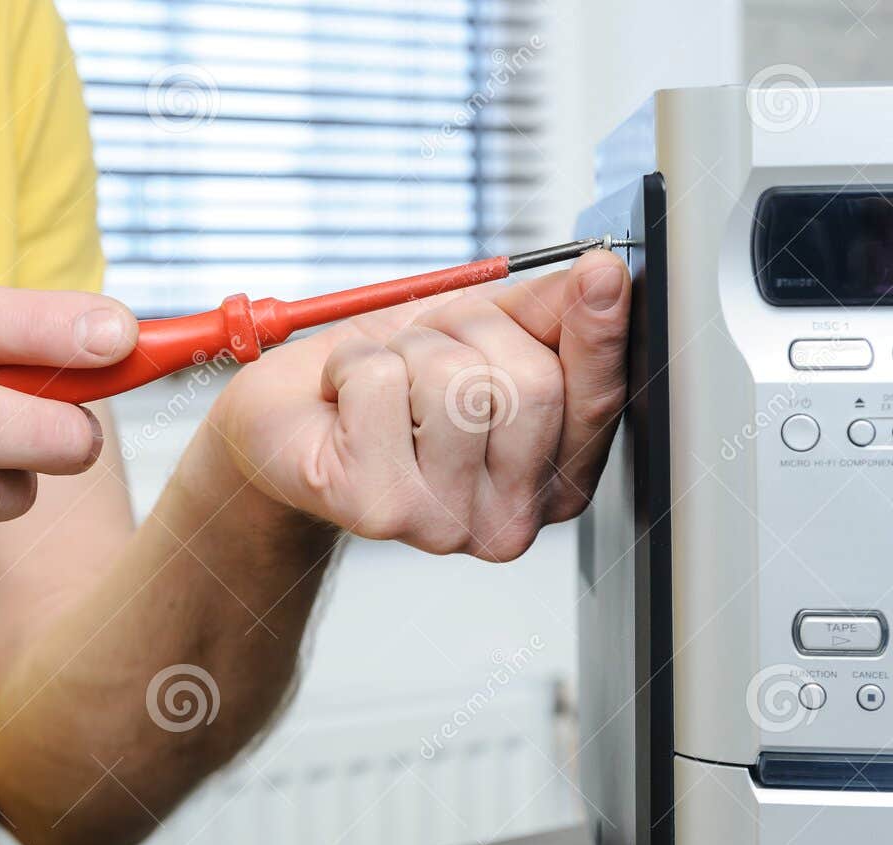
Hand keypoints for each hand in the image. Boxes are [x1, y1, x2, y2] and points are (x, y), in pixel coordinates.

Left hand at [206, 249, 628, 559]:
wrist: (290, 425)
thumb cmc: (385, 388)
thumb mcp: (474, 337)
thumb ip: (544, 313)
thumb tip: (600, 276)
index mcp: (551, 479)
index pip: (595, 403)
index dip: (599, 335)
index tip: (603, 272)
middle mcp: (511, 520)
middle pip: (528, 385)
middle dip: (468, 331)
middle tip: (427, 348)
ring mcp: (448, 525)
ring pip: (454, 382)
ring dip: (406, 350)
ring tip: (384, 380)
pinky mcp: (383, 510)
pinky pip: (383, 386)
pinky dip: (353, 364)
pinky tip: (343, 399)